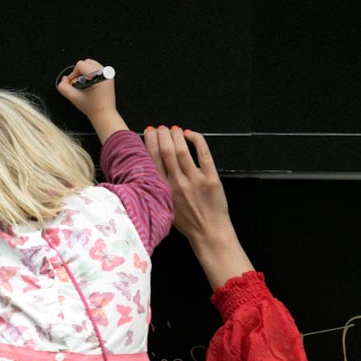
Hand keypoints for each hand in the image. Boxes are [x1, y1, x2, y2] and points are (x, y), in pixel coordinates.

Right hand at [56, 58, 127, 142]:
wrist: (104, 114)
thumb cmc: (92, 108)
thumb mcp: (74, 98)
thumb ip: (64, 88)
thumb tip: (63, 80)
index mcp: (99, 75)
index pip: (80, 65)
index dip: (73, 74)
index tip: (72, 85)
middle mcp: (105, 72)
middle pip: (86, 62)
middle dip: (78, 73)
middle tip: (78, 85)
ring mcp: (108, 73)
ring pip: (90, 64)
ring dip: (83, 73)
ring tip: (83, 85)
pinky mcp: (108, 76)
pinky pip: (95, 69)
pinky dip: (89, 74)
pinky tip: (89, 85)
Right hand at [144, 126, 252, 288]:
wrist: (209, 233)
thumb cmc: (186, 222)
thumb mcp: (164, 206)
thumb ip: (158, 188)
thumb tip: (152, 168)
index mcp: (163, 190)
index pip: (152, 160)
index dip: (149, 142)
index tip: (149, 132)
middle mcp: (176, 183)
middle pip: (166, 151)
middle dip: (162, 135)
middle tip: (161, 128)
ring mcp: (194, 180)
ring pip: (182, 150)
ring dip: (176, 135)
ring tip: (174, 128)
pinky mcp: (211, 178)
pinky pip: (203, 154)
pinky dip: (196, 140)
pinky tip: (191, 134)